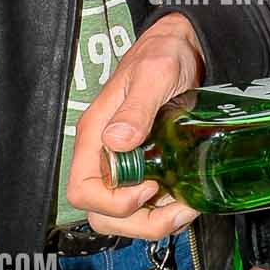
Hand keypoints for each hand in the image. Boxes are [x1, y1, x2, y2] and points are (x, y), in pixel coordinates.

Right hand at [67, 14, 205, 238]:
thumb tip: (117, 142)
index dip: (112, 202)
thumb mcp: (154, 75)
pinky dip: (164, 213)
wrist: (182, 47)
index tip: (147, 187)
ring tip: (185, 208)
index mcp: (96, 136)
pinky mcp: (145, 168)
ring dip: (154, 223)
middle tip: (176, 209)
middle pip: (102, 215)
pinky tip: (187, 200)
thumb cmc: (163, 53)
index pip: (82, 190)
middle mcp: (106, 155)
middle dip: (138, 223)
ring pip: (123, 218)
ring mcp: (125, 165)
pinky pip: (144, 206)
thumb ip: (136, 108)